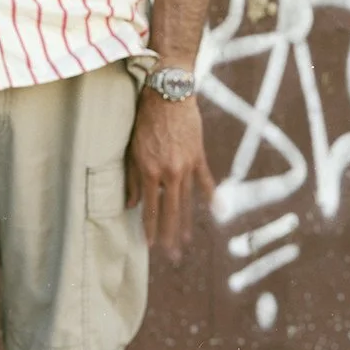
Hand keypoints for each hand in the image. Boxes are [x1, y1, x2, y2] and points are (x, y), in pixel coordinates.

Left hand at [128, 86, 211, 260]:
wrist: (168, 94)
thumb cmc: (145, 119)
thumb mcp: (132, 149)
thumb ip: (133, 178)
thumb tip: (132, 204)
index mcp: (149, 171)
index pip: (149, 208)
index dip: (149, 228)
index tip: (150, 244)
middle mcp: (169, 173)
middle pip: (169, 211)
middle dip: (169, 235)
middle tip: (171, 255)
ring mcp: (186, 166)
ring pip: (187, 201)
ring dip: (185, 223)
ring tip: (185, 242)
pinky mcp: (198, 157)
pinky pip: (206, 182)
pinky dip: (211, 197)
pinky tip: (217, 212)